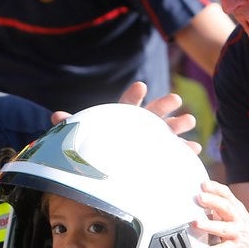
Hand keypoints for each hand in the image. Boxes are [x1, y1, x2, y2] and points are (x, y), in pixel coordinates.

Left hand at [48, 81, 200, 153]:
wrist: (112, 160)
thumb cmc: (99, 143)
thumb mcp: (87, 133)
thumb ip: (74, 124)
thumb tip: (54, 116)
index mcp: (122, 116)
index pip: (127, 103)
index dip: (133, 95)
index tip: (141, 86)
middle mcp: (140, 124)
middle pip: (152, 112)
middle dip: (164, 105)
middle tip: (175, 99)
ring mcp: (153, 137)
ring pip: (168, 128)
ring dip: (179, 123)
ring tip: (189, 120)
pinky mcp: (162, 152)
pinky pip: (175, 150)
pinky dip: (185, 149)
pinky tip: (194, 149)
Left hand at [192, 179, 248, 247]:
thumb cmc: (244, 234)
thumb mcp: (235, 218)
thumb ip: (220, 209)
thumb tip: (201, 198)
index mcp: (237, 210)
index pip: (227, 195)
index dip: (216, 189)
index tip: (204, 184)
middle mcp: (238, 220)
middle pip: (226, 207)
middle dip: (213, 201)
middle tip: (199, 197)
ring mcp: (238, 234)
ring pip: (224, 228)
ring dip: (209, 225)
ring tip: (195, 223)